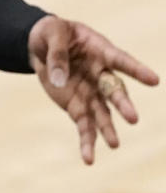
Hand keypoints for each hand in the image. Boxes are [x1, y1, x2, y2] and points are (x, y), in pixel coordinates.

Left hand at [28, 14, 158, 164]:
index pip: (120, 60)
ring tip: (114, 144)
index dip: (137, 70)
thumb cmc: (52, 34)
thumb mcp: (52, 34)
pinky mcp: (78, 108)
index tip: (154, 80)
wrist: (39, 47)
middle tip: (133, 118)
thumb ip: (57, 54)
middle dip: (123, 104)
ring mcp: (91, 93)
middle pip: (114, 90)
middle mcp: (100, 75)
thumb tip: (59, 80)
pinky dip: (87, 142)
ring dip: (108, 129)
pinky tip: (88, 159)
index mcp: (99, 50)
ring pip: (103, 113)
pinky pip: (85, 127)